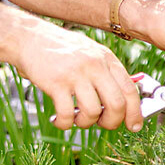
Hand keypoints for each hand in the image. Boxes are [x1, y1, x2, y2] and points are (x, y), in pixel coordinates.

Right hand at [12, 16, 142, 131]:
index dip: (135, 112)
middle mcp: (95, 65)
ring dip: (86, 123)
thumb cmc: (61, 50)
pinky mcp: (56, 83)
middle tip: (101, 124)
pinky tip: (60, 120)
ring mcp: (76, 73)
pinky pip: (67, 114)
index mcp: (107, 59)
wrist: (29, 38)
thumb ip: (107, 74)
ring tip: (77, 119)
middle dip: (112, 122)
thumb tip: (123, 104)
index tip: (134, 126)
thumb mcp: (91, 54)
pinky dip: (64, 124)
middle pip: (116, 104)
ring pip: (92, 112)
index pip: (130, 90)